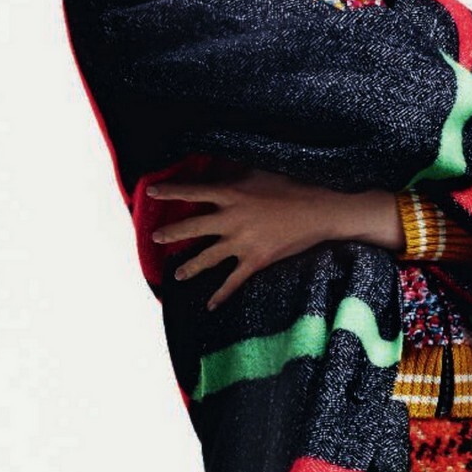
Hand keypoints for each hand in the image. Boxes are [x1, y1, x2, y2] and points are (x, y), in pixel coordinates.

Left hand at [145, 165, 402, 309]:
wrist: (320, 210)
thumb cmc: (292, 186)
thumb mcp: (260, 172)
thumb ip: (235, 171)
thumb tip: (215, 166)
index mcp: (231, 194)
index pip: (193, 190)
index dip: (170, 191)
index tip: (151, 192)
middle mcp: (231, 218)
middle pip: (193, 226)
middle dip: (172, 233)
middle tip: (155, 237)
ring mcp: (242, 242)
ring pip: (208, 258)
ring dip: (190, 267)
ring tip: (177, 275)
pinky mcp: (256, 260)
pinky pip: (232, 281)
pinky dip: (220, 295)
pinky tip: (209, 305)